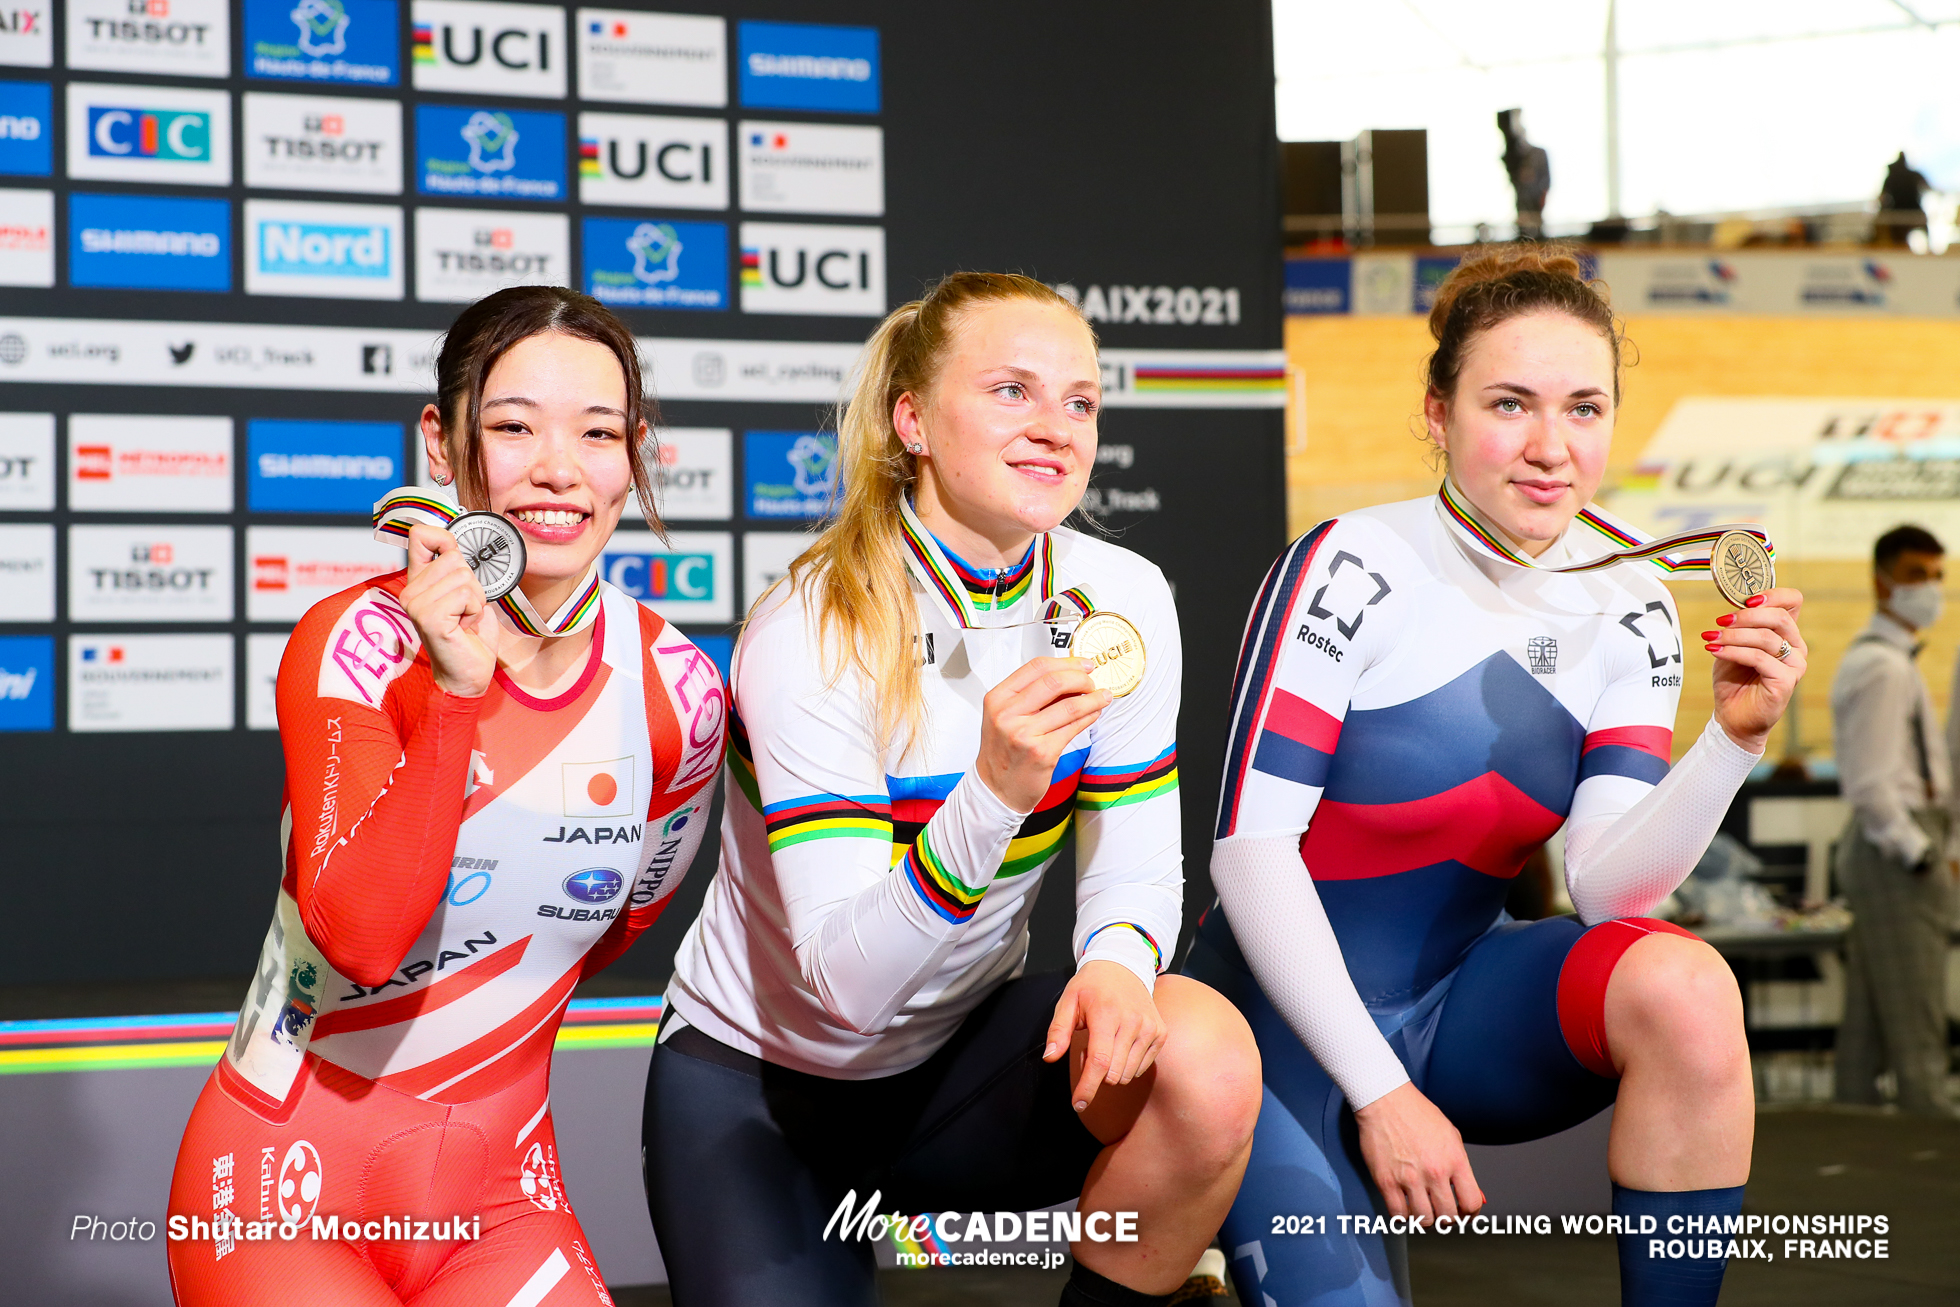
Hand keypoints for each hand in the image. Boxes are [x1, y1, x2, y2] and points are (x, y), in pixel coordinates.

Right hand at [400, 522, 499, 697]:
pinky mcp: (429, 618)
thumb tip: (450, 541)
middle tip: (464, 610)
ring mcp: (416, 605)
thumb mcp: (463, 592)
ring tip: (464, 620)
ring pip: (464, 577)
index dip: (444, 539)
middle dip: (473, 584)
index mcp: (417, 582)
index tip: (454, 556)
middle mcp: (410, 592)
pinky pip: (466, 596)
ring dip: (476, 600)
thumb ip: (454, 567)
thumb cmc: (468, 636)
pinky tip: (464, 628)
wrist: (468, 673)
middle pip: (455, 558)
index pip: (420, 536)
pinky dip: (475, 612)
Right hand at [976, 656, 1109, 812]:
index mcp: (998, 698)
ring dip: (1093, 698)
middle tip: (1091, 681)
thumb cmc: (1002, 752)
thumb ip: (1030, 695)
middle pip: (1054, 681)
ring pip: (1069, 705)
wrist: (995, 789)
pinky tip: (1094, 714)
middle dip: (1081, 678)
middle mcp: (1007, 714)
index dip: (1066, 662)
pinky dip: (1089, 717)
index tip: (1082, 664)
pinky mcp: (1042, 752)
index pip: (1036, 667)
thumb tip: (1069, 676)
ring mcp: (1024, 734)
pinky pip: (1074, 727)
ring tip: (1102, 697)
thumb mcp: (1005, 716)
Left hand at [1043, 960, 1166, 1112]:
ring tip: (1105, 1042)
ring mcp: (1150, 1029)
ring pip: (1127, 1075)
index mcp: (1106, 1014)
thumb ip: (1058, 1030)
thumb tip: (1050, 1057)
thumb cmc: (1091, 986)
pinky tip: (1120, 1043)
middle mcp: (1133, 1022)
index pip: (1099, 1061)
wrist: (1124, 966)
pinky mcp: (1160, 1034)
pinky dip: (1126, 1065)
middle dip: (1096, 1074)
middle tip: (1089, 1048)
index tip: (1078, 1104)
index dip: (1087, 1087)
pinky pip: (1141, 1068)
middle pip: (1113, 1074)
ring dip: (1111, 1069)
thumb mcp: (1068, 1001)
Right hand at [1354, 1082, 1484, 1221]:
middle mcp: (1435, 1172)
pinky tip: (1404, 1208)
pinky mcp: (1386, 1181)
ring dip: (1425, 1219)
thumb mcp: (1451, 1136)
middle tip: (1440, 1211)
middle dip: (1447, 1218)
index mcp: (1455, 1160)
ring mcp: (1409, 1178)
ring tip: (1422, 1210)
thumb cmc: (1417, 1114)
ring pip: (1424, 1220)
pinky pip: (1398, 1215)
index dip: (1470, 1213)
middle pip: (1448, 1216)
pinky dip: (1403, 1218)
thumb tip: (1474, 1195)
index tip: (1462, 1213)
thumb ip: (1462, 1167)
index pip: (1472, 1203)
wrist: (1385, 1100)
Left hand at [1702, 586, 1806, 752]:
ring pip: (1766, 638)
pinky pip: (1759, 658)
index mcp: (1787, 634)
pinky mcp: (1786, 681)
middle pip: (1779, 617)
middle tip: (1721, 621)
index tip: (1746, 600)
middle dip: (1746, 616)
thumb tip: (1733, 608)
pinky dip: (1733, 651)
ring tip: (1711, 639)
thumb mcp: (1733, 645)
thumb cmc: (1734, 679)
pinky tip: (1714, 651)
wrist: (1732, 715)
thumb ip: (1739, 626)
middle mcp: (1796, 647)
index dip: (1772, 595)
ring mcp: (1795, 665)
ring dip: (1733, 636)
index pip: (1793, 602)